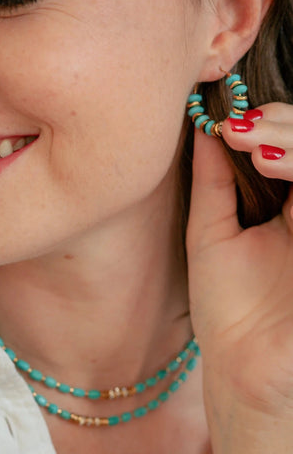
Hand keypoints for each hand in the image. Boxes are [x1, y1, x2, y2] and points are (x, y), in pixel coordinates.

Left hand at [186, 103, 292, 452]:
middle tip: (243, 126)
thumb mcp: (211, 232)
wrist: (244, 364)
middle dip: (285, 126)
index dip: (272, 125)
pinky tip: (272, 164)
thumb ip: (213, 180)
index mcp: (285, 206)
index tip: (230, 123)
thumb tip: (203, 129)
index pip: (290, 146)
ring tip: (256, 148)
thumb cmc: (226, 304)